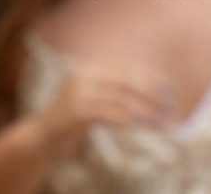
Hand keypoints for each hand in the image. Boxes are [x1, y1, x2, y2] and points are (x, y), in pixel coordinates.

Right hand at [27, 63, 171, 160]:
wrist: (40, 140)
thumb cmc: (73, 123)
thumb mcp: (96, 102)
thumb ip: (116, 94)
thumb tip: (154, 93)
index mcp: (91, 69)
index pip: (129, 70)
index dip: (152, 79)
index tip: (170, 90)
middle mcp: (83, 75)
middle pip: (127, 80)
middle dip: (151, 93)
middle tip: (169, 107)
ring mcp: (77, 92)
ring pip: (120, 98)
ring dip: (144, 110)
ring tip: (159, 121)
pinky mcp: (73, 111)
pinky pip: (107, 112)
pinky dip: (126, 118)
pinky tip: (140, 124)